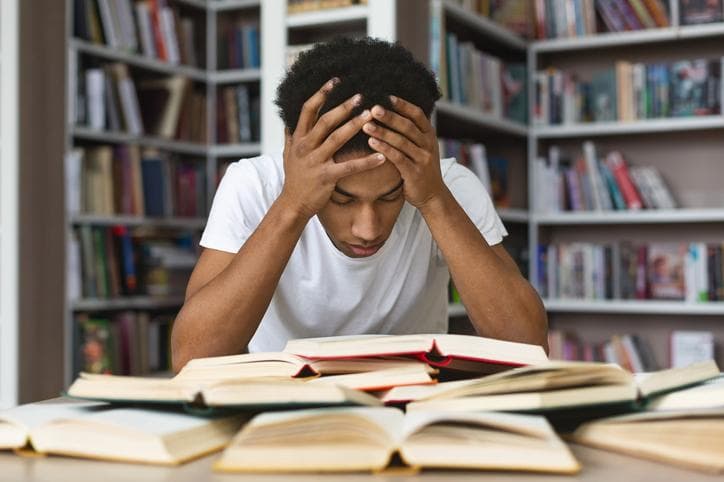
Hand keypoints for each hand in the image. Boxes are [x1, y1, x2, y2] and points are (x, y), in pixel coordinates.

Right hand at [279, 78, 385, 218]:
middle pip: (325, 121)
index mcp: (298, 138)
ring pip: (337, 139)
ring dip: (355, 125)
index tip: (335, 80)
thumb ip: (290, 136)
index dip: (321, 94)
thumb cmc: (294, 178)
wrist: (293, 204)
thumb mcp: (287, 154)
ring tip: (372, 115)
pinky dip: (366, 161)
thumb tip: (288, 120)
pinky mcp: (326, 177)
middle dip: (344, 106)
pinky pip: (349, 167)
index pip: (308, 110)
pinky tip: (381, 156)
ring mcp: (315, 161)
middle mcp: (305, 147)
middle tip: (362, 95)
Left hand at [363, 95, 446, 208]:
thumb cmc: (420, 168)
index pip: (417, 114)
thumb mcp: (421, 147)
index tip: (386, 96)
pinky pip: (398, 157)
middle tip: (373, 107)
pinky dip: (384, 148)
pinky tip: (371, 142)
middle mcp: (428, 144)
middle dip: (389, 116)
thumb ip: (411, 133)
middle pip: (408, 125)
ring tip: (365, 124)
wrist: (433, 195)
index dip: (403, 105)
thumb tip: (392, 112)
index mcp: (429, 135)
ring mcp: (423, 158)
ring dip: (382, 131)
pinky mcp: (415, 172)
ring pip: (401, 141)